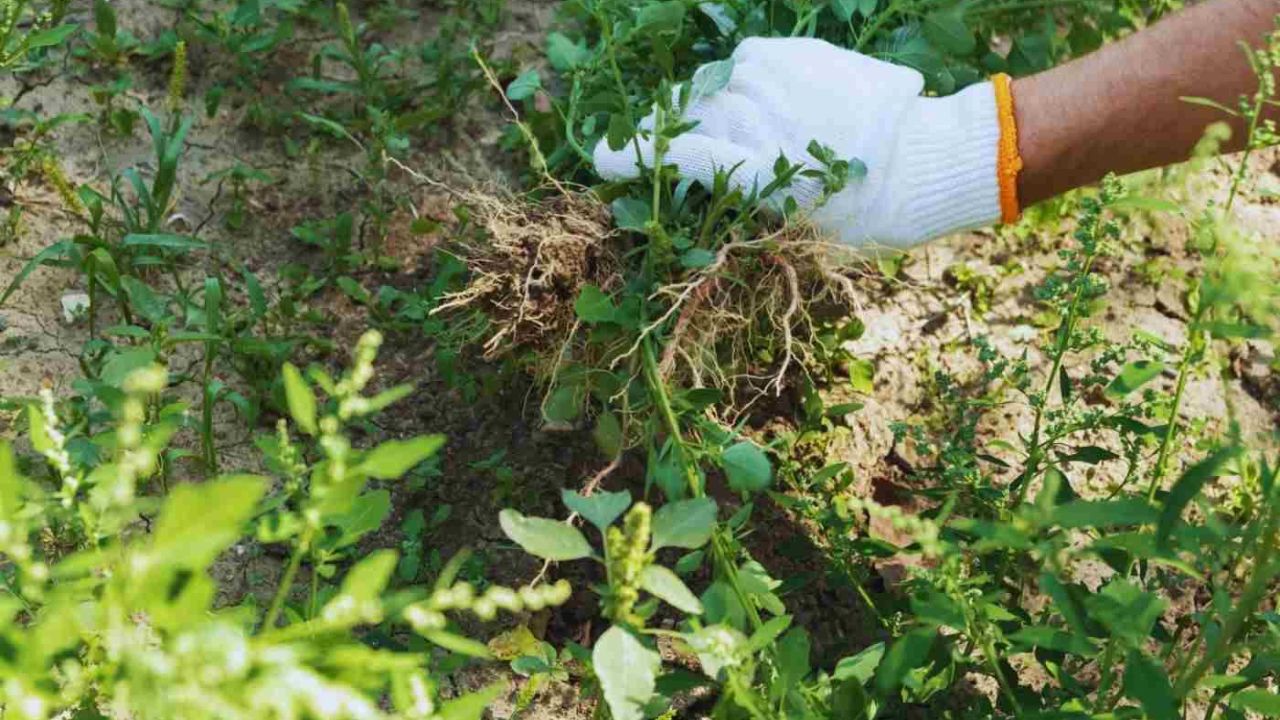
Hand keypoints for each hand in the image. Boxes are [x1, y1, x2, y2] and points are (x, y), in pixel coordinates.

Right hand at [593, 38, 1003, 248]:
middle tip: (710, 159)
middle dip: (685, 136)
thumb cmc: (856, 212)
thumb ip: (732, 194)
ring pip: (715, 89)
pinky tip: (786, 110)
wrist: (922, 160)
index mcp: (744, 163)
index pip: (669, 152)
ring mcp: (764, 72)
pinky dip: (753, 88)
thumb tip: (687, 172)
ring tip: (764, 135)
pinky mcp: (785, 50)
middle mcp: (746, 109)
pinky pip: (747, 67)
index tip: (602, 158)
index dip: (630, 156)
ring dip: (722, 109)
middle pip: (687, 118)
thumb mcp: (786, 222)